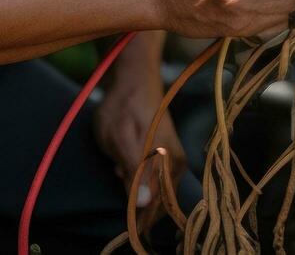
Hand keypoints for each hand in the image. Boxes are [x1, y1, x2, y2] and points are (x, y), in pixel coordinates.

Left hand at [94, 75, 185, 213]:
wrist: (133, 78)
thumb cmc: (124, 107)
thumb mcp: (120, 140)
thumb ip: (133, 172)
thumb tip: (144, 203)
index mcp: (168, 164)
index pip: (154, 206)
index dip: (136, 215)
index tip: (122, 212)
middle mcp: (176, 165)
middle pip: (155, 201)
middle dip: (134, 198)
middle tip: (118, 173)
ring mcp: (174, 159)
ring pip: (152, 190)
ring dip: (134, 186)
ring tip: (119, 165)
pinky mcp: (168, 155)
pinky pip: (153, 178)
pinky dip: (137, 176)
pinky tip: (124, 163)